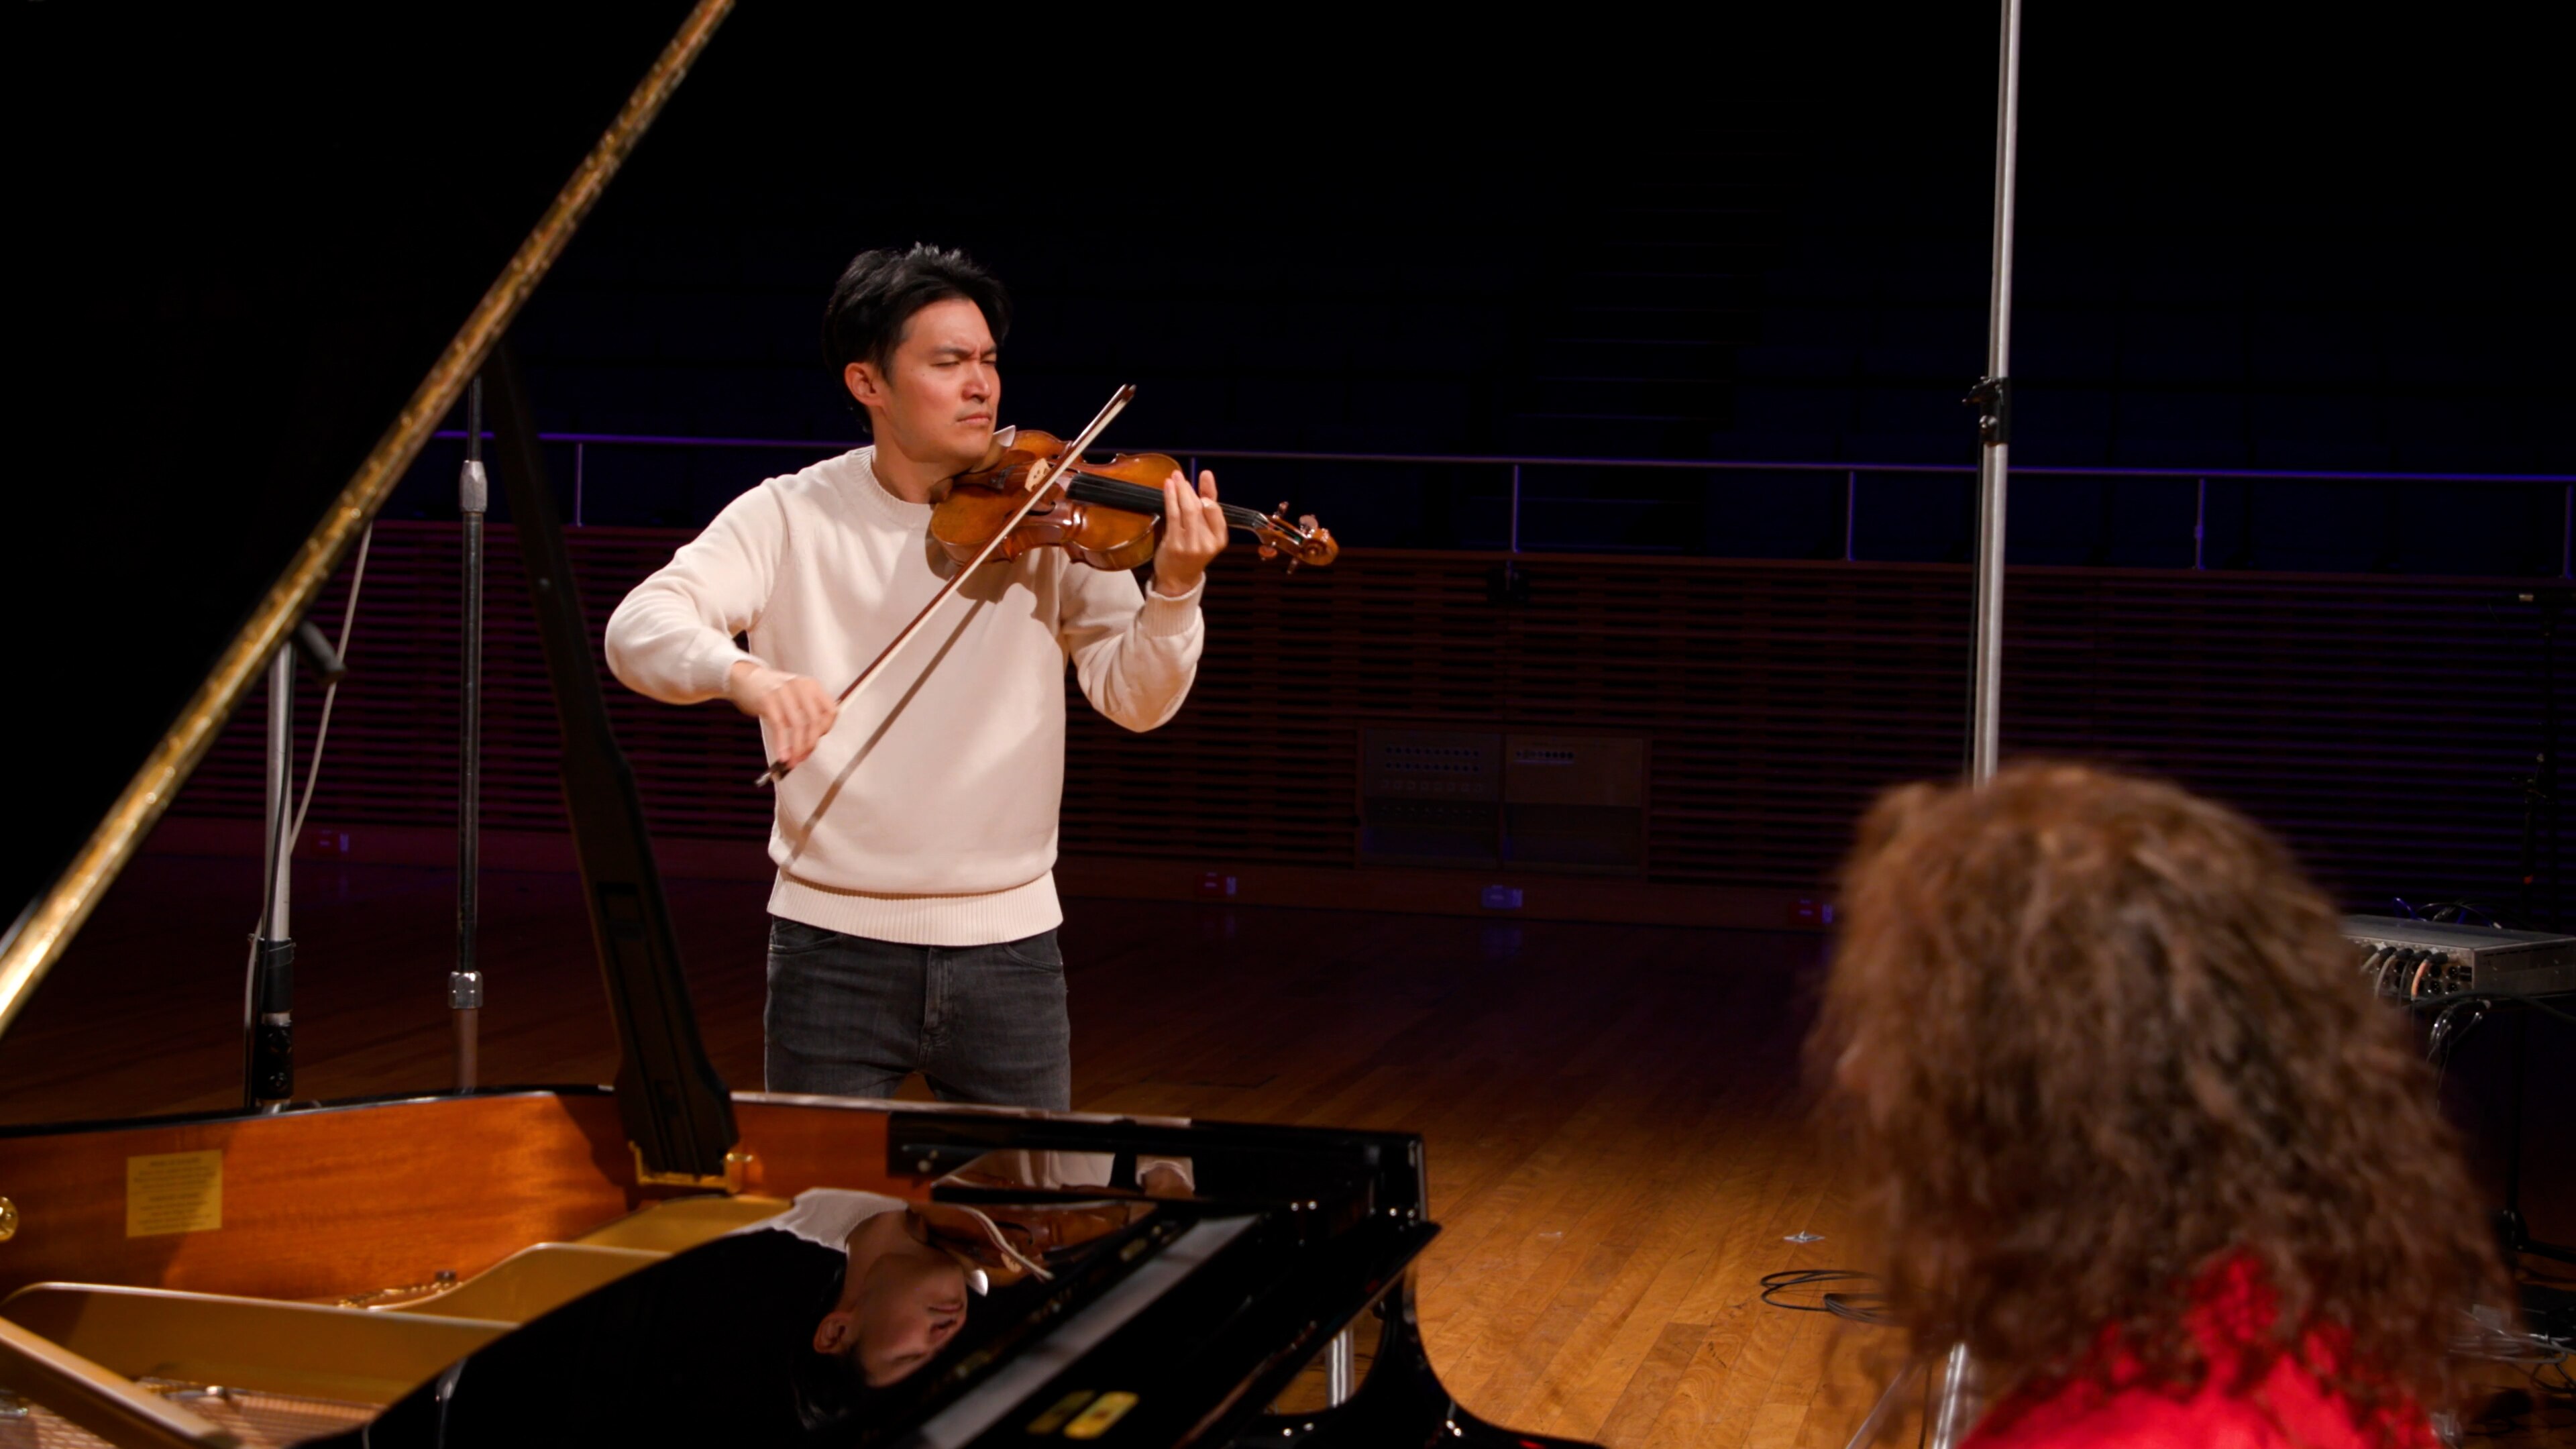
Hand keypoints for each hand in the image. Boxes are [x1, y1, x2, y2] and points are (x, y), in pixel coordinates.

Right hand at [727, 661, 837, 768]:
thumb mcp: (794, 696)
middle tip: (803, 756)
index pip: (830, 710)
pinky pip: (779, 726)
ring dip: (797, 747)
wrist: (744, 678)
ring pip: (798, 725)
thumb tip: (809, 744)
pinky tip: (782, 754)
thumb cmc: (770, 691)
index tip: (817, 741)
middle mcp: (800, 687)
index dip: (826, 729)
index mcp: (811, 686)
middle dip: (810, 743)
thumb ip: (805, 715)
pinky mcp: (767, 700)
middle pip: (815, 720)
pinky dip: (781, 744)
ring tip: (792, 760)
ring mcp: (784, 692)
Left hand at [1151, 468, 1225, 596]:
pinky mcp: (1174, 545)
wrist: (1178, 578)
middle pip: (1199, 508)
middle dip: (1188, 489)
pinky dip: (1170, 499)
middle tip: (1179, 475)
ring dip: (1178, 491)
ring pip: (1186, 511)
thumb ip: (1208, 504)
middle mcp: (1207, 543)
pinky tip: (1167, 488)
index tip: (1202, 475)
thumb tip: (1206, 475)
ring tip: (1173, 478)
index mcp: (1220, 539)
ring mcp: (1191, 545)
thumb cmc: (1192, 551)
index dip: (1208, 491)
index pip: (1215, 510)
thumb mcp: (1206, 531)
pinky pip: (1173, 516)